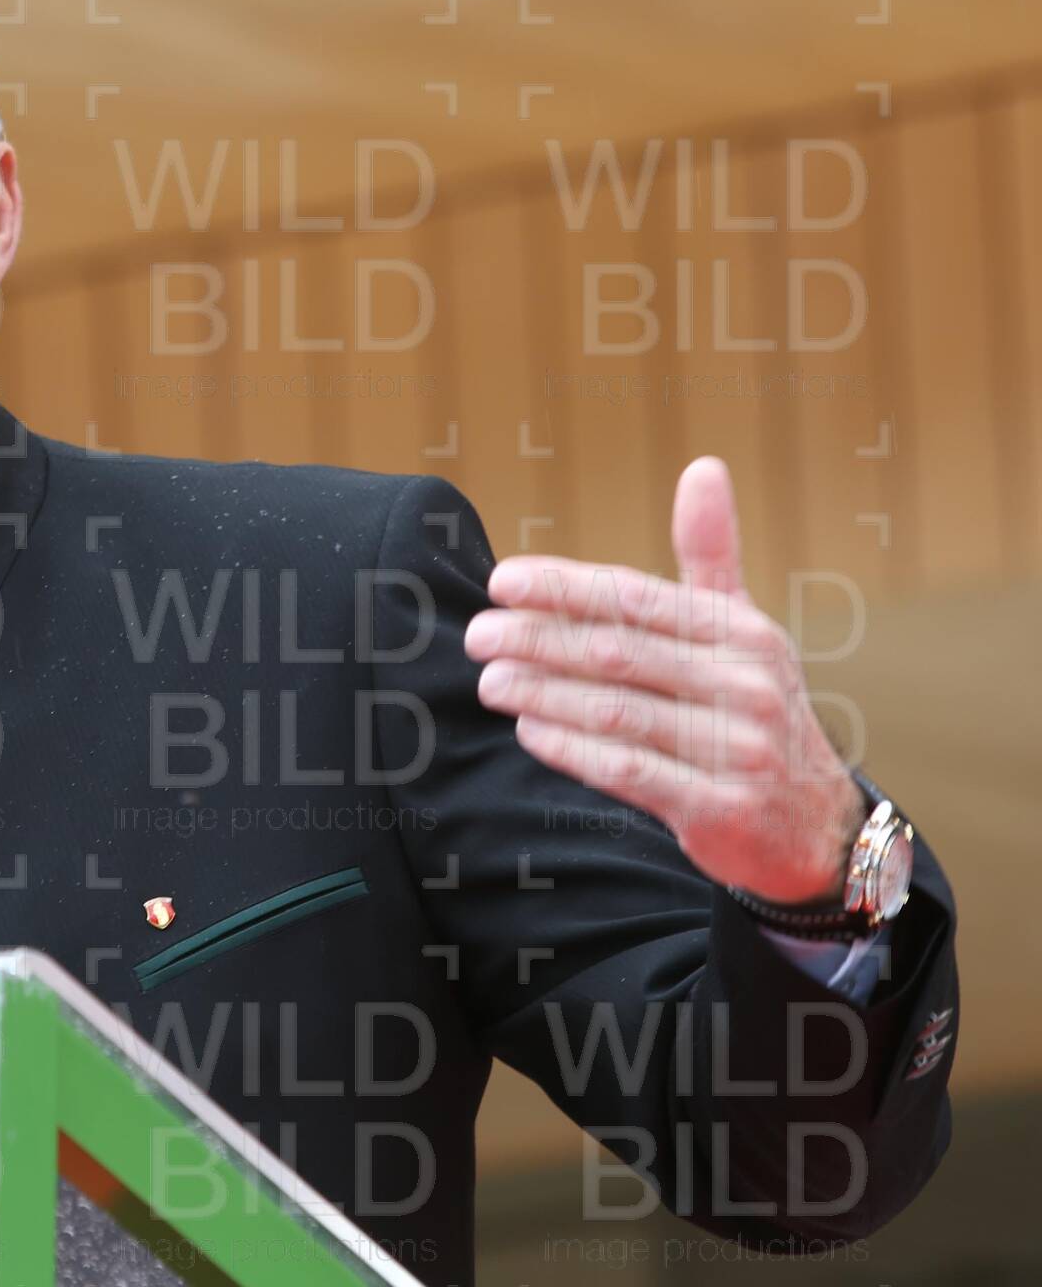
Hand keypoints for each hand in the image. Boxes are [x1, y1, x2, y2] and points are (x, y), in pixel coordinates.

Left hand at [462, 457, 867, 905]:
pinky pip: (629, 769)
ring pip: (614, 711)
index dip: (564, 587)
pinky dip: (571, 748)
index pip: (636, 597)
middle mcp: (744, 685)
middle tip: (477, 635)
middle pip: (617, 651)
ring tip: (489, 681)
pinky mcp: (718, 808)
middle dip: (536, 640)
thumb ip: (711, 555)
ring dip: (541, 693)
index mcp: (742, 634)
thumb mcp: (743, 628)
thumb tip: (703, 466)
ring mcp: (736, 749)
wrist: (813, 825)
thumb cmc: (753, 707)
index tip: (501, 581)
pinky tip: (528, 729)